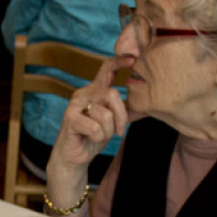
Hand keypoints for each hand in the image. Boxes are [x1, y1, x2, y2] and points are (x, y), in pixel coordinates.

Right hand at [45, 55, 130, 205]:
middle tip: (119, 131)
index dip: (120, 61)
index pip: (106, 68)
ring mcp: (74, 105)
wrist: (75, 157)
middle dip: (120, 116)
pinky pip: (95, 127)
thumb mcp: (113, 123)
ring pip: (105, 114)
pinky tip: (89, 139)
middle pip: (112, 94)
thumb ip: (126, 112)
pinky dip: (98, 138)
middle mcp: (84, 93)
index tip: (133, 59)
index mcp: (95, 91)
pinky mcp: (69, 119)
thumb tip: (147, 106)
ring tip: (99, 136)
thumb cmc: (94, 137)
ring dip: (108, 131)